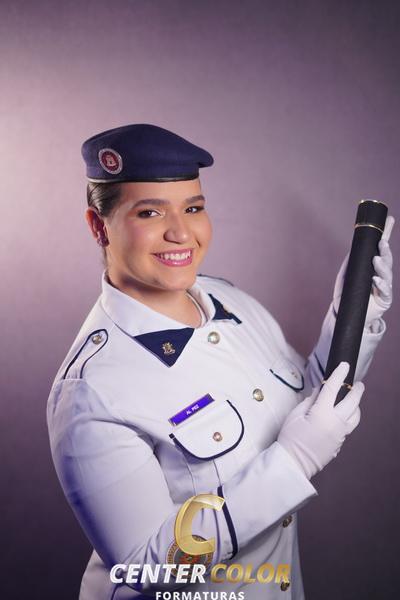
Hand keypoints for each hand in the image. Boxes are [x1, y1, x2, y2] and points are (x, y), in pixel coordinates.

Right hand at [277, 362, 363, 479]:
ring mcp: (341, 434)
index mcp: (323, 412)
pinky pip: (348, 427)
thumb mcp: (295, 414)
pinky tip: (341, 417)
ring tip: (353, 401)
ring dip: (356, 406)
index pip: (333, 388)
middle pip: (352, 402)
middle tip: (358, 384)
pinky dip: (348, 418)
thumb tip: (319, 391)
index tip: (345, 365)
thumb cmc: (290, 437)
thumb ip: (310, 401)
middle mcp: (336, 422)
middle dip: (357, 390)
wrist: (293, 462)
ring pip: (356, 416)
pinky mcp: (340, 444)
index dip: (339, 374)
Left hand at [333, 215, 394, 328]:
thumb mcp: (346, 275)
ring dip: (382, 266)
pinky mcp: (384, 301)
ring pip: (387, 275)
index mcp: (374, 267)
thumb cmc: (347, 294)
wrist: (345, 315)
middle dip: (385, 251)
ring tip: (376, 259)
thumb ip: (351, 263)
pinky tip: (376, 280)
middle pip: (386, 260)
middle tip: (382, 242)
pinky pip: (384, 292)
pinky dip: (380, 285)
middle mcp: (381, 275)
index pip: (381, 249)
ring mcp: (384, 288)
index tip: (389, 221)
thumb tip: (354, 248)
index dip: (386, 235)